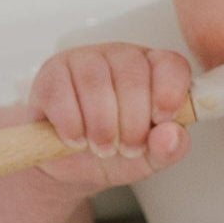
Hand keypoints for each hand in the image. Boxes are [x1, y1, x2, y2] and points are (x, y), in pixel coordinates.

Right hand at [26, 42, 194, 189]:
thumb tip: (171, 135)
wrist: (72, 164)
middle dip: (132, 121)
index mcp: (154, 71)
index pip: (171, 65)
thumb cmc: (117, 152)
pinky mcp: (52, 73)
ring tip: (103, 147)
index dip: (169, 92)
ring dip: (101, 124)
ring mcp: (85, 60)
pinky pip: (60, 92)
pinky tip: (76, 139)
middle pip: (132, 74)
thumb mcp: (150, 158)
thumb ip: (169, 148)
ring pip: (95, 81)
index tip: (160, 121)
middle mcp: (121, 57)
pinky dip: (71, 124)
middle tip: (128, 148)